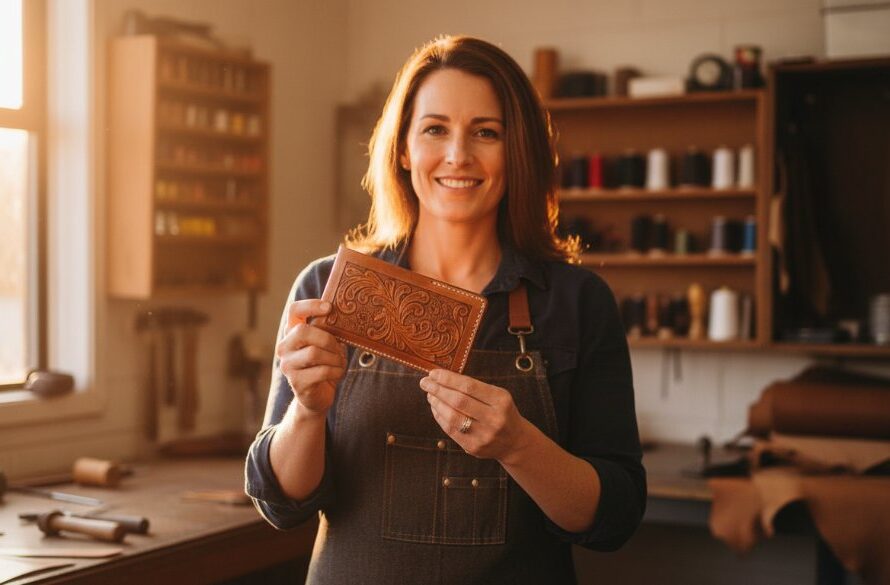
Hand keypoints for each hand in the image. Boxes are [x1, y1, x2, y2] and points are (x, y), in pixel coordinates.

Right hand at [276, 299, 346, 415]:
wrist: (317, 396)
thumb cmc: (324, 364)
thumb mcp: (327, 344)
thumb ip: (329, 330)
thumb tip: (346, 315)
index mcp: (292, 332)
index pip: (294, 310)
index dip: (310, 306)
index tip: (329, 308)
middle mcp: (284, 347)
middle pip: (303, 332)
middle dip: (327, 338)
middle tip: (338, 347)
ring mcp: (287, 365)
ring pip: (314, 353)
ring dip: (334, 358)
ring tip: (339, 362)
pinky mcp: (296, 382)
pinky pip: (321, 371)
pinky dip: (336, 371)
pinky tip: (338, 373)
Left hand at [420, 369, 529, 462]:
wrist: (514, 441)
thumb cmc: (501, 412)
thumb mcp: (497, 395)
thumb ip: (474, 388)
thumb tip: (442, 378)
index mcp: (501, 400)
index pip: (469, 386)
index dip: (448, 379)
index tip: (433, 373)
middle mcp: (494, 418)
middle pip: (458, 401)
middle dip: (437, 390)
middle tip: (425, 382)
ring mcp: (484, 435)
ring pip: (452, 417)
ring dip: (436, 403)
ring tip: (430, 395)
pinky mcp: (473, 447)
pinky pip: (450, 430)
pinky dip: (440, 417)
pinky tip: (436, 408)